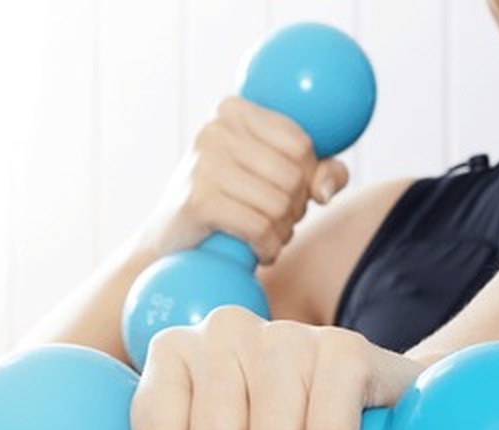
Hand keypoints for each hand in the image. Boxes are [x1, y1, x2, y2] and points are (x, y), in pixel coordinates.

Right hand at [136, 96, 349, 264]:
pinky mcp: (198, 201)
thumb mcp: (277, 177)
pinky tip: (257, 250)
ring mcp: (203, 164)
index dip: (307, 177)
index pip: (301, 144)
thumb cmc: (233, 203)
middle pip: (293, 176)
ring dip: (282, 232)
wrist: (173, 241)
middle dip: (295, 209)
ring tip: (265, 235)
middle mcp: (215, 129)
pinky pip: (260, 228)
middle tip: (275, 220)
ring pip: (279, 204)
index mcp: (234, 110)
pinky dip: (267, 248)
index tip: (286, 192)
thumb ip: (319, 172)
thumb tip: (325, 190)